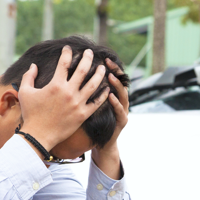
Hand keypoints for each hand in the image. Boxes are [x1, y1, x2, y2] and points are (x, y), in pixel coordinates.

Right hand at [17, 47, 108, 150]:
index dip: (67, 53)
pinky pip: (96, 103)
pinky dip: (103, 95)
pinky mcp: (83, 115)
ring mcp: (77, 104)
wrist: (38, 135)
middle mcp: (69, 92)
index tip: (68, 48)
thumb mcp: (25, 92)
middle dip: (87, 58)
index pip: (64, 63)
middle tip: (90, 52)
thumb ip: (28, 76)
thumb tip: (34, 65)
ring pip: (93, 84)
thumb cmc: (30, 114)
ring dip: (99, 74)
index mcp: (55, 84)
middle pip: (82, 70)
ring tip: (102, 67)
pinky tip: (107, 88)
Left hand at [92, 59, 128, 177]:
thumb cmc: (96, 124)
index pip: (112, 76)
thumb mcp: (93, 105)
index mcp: (112, 95)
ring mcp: (122, 111)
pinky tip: (110, 96)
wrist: (104, 143)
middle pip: (120, 82)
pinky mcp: (122, 121)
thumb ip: (89, 90)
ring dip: (117, 85)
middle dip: (115, 71)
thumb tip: (76, 74)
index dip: (109, 66)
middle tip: (107, 61)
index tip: (101, 56)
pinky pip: (120, 111)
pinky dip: (116, 104)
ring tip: (110, 76)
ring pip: (123, 95)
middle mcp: (120, 101)